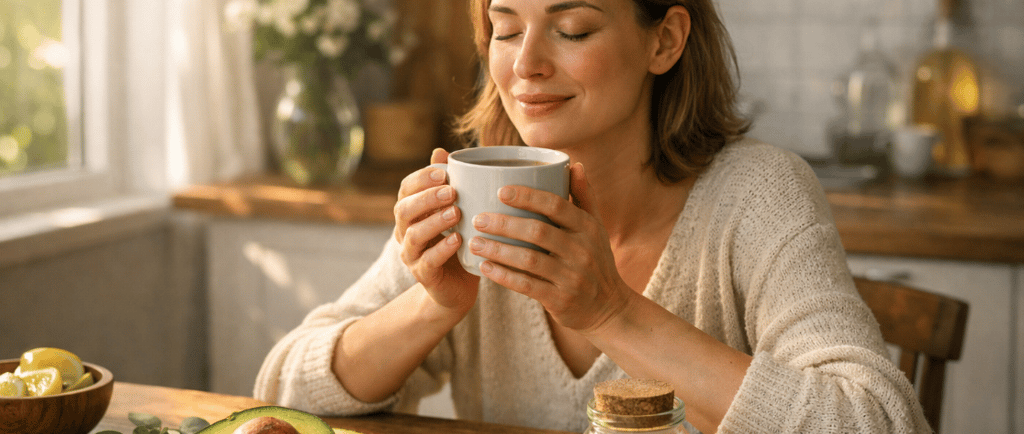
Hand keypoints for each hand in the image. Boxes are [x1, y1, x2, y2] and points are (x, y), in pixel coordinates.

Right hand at [393, 148, 479, 311]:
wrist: (459, 286)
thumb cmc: (459, 241)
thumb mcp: (457, 210)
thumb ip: (448, 184)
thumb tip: (441, 151)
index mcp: (411, 212)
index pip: (406, 189)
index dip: (421, 178)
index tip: (444, 171)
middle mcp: (404, 232)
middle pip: (404, 210)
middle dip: (427, 198)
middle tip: (452, 191)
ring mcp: (411, 255)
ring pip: (414, 235)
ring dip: (435, 221)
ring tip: (457, 212)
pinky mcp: (423, 275)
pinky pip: (428, 261)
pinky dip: (442, 249)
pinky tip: (458, 240)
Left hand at [468, 163, 633, 331]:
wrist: (609, 308)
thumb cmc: (596, 260)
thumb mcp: (596, 228)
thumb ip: (584, 196)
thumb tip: (574, 164)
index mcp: (587, 227)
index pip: (556, 205)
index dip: (528, 196)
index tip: (501, 191)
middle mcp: (582, 251)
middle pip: (538, 231)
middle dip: (504, 224)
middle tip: (478, 218)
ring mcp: (572, 277)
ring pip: (529, 260)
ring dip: (498, 250)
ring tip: (474, 243)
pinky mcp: (560, 300)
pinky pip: (527, 286)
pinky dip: (504, 276)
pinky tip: (484, 268)